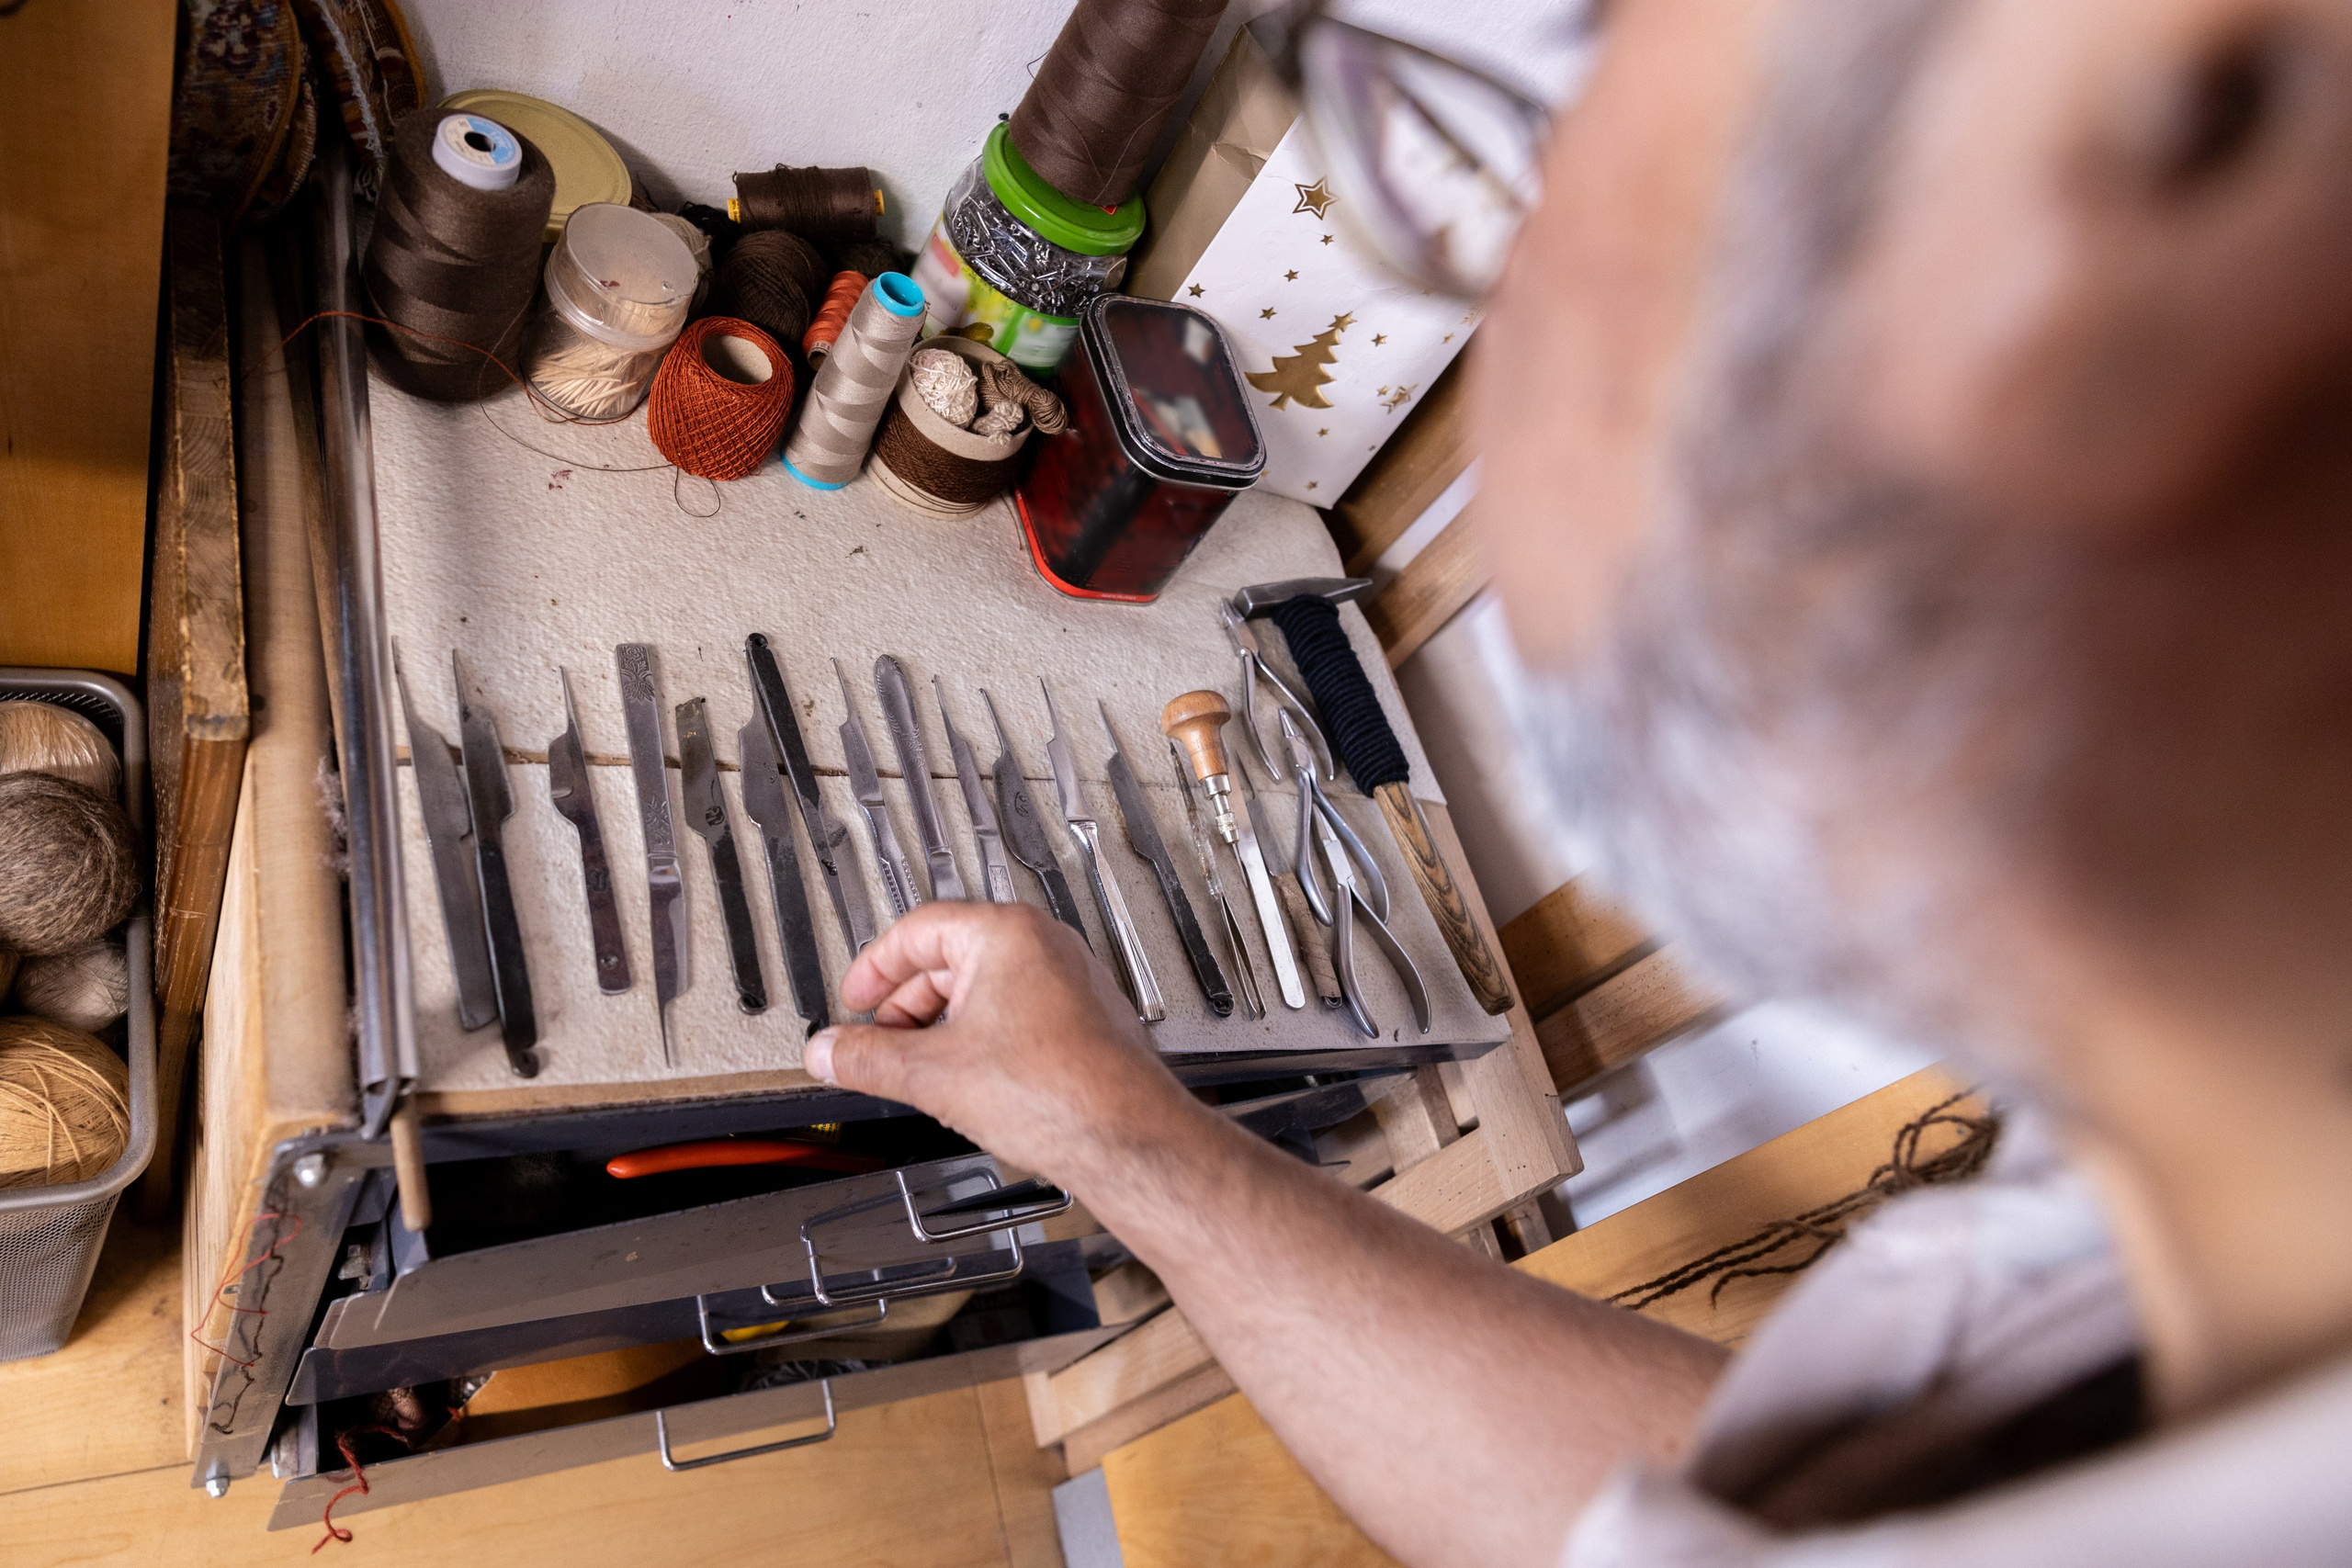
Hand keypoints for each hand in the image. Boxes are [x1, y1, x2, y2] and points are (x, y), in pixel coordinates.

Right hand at [803, 901, 1208, 1187]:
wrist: (1127, 1138)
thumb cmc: (1060, 1093)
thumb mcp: (932, 1075)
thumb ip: (867, 1058)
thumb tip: (829, 1051)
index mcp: (1006, 934)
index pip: (917, 931)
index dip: (873, 969)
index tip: (853, 1001)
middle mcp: (1044, 945)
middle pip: (950, 958)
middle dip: (905, 1005)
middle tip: (878, 1042)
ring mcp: (1069, 980)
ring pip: (985, 989)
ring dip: (942, 1026)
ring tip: (919, 1070)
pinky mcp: (1084, 1017)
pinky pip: (1016, 1012)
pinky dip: (981, 1038)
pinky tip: (969, 1081)